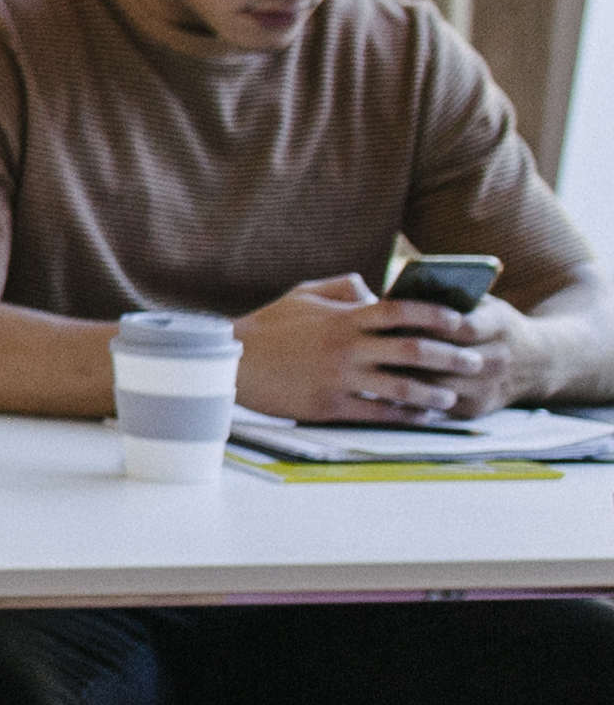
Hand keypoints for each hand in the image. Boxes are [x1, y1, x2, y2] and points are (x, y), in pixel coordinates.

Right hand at [244, 274, 506, 424]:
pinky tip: (420, 416)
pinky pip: (378, 412)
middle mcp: (346, 347)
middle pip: (412, 349)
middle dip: (449, 356)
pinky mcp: (329, 405)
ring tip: (451, 396)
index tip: (461, 320)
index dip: (435, 314)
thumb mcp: (301, 294)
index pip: (399, 310)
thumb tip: (373, 288)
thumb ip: (341, 288)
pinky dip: (404, 415)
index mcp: (342, 318)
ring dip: (433, 392)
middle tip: (473, 361)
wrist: (230, 364)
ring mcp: (339, 378)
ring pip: (401, 386)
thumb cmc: (267, 328)